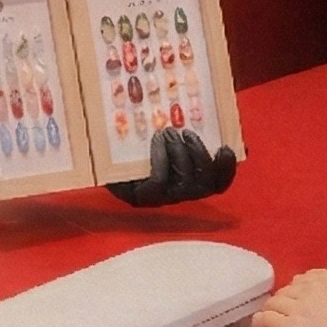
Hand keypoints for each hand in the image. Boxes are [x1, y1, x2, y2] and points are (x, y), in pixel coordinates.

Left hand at [107, 127, 237, 209]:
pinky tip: (156, 141)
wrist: (100, 152)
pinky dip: (161, 159)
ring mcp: (161, 198)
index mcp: (192, 178)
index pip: (218, 183)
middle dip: (200, 156)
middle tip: (186, 132)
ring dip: (180, 154)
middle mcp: (180, 192)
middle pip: (205, 185)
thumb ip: (191, 129)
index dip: (226, 169)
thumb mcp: (166, 132)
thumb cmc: (138, 139)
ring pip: (185, 184)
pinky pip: (160, 182)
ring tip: (168, 132)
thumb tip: (223, 128)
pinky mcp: (141, 198)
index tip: (225, 147)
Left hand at [244, 263, 326, 326]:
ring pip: (274, 303)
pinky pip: (265, 320)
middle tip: (281, 315)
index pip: (307, 279)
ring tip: (266, 323)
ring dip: (270, 313)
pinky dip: (260, 324)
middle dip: (284, 303)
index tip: (298, 303)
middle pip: (289, 290)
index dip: (300, 293)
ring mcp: (301, 307)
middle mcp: (317, 287)